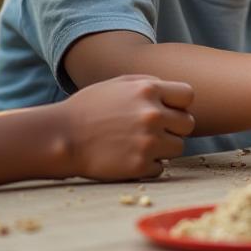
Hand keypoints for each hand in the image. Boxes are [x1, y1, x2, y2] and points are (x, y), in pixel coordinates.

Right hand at [59, 74, 194, 179]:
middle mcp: (152, 115)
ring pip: (178, 147)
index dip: (178, 104)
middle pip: (187, 124)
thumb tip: (176, 94)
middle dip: (173, 127)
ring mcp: (147, 142)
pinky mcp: (140, 166)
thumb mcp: (118, 84)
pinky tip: (129, 157)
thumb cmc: (89, 108)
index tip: (166, 110)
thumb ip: (150, 83)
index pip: (188, 95)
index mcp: (148, 90)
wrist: (61, 137)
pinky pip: (161, 167)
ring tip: (138, 144)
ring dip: (163, 147)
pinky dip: (148, 165)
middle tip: (152, 131)